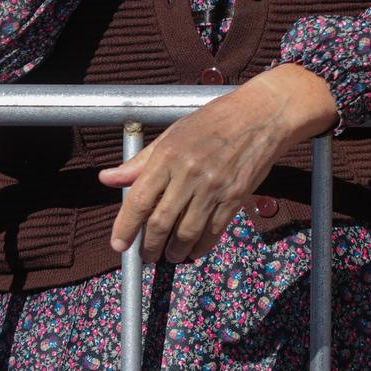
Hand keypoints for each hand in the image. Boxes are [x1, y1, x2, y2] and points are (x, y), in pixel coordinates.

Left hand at [98, 65, 335, 261]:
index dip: (125, 227)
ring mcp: (214, 187)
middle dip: (148, 246)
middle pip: (160, 223)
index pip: (139, 200)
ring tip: (169, 255)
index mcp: (169, 155)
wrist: (263, 115)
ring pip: (186, 233)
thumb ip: (140, 161)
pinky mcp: (236, 197)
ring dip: (173, 251)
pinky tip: (193, 250)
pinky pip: (214, 231)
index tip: (118, 244)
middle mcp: (189, 174)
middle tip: (145, 254)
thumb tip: (107, 178)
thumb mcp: (174, 133)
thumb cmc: (216, 120)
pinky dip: (201, 247)